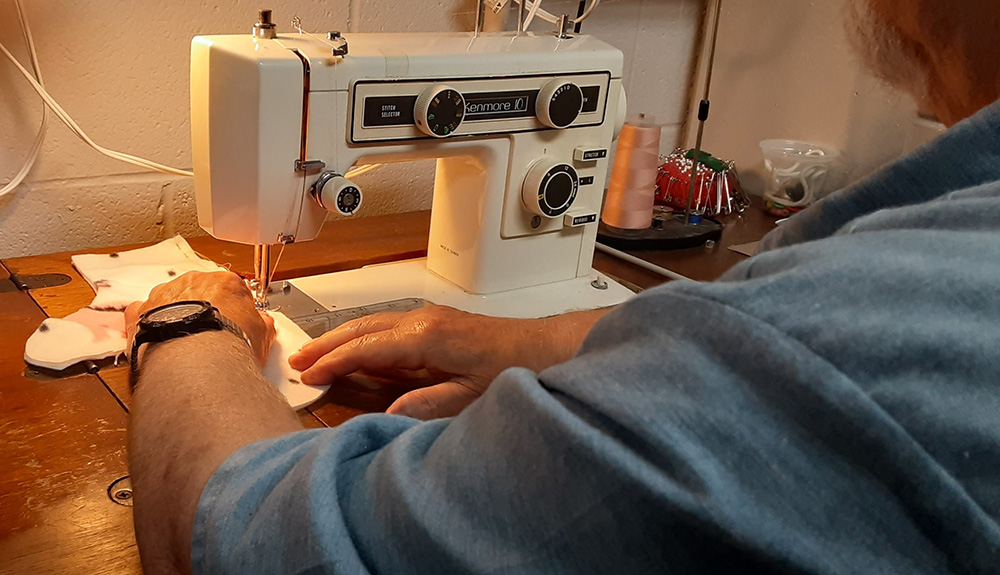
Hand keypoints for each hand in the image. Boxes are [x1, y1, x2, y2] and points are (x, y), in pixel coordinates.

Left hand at [125, 271, 274, 366]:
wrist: (197, 359)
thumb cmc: (230, 344)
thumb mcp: (262, 336)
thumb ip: (262, 324)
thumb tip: (265, 324)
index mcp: (226, 282)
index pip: (232, 289)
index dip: (233, 308)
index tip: (234, 323)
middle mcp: (194, 282)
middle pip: (199, 291)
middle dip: (203, 309)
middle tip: (209, 335)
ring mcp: (165, 295)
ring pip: (170, 299)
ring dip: (175, 314)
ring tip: (183, 342)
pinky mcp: (142, 312)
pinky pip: (141, 312)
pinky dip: (146, 323)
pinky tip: (155, 338)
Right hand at [288, 305, 609, 418]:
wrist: (544, 347)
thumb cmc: (512, 369)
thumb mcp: (469, 397)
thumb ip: (427, 404)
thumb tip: (388, 414)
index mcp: (427, 337)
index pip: (367, 348)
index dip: (335, 361)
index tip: (308, 374)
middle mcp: (423, 320)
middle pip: (363, 328)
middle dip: (327, 343)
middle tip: (295, 360)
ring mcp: (428, 317)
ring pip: (373, 323)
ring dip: (342, 337)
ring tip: (313, 353)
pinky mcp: (435, 321)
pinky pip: (387, 325)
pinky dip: (362, 335)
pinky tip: (353, 347)